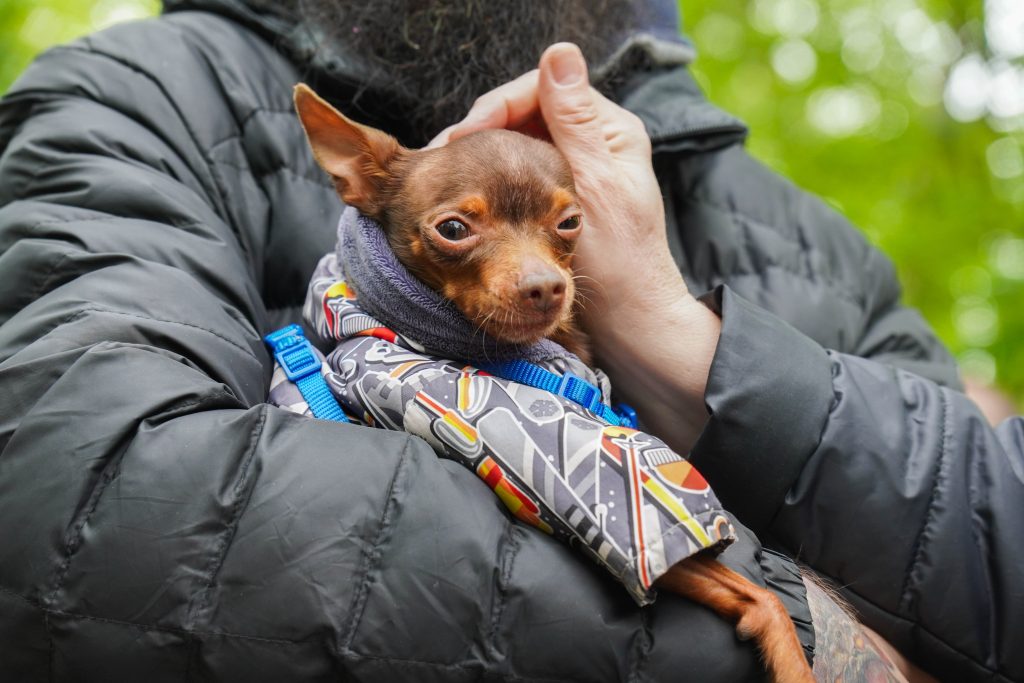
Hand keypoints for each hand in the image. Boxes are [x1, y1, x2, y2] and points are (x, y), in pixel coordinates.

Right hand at [430, 43, 720, 451]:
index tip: (460, 138)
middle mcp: (595, 141)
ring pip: (519, 142)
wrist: (630, 318)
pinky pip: (521, 171)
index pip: (541, 91)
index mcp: (610, 129)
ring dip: (483, 154)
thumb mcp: (595, 185)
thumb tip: (560, 53)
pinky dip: (494, 178)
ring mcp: (578, 169)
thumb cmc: (620, 261)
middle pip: (527, 113)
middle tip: (441, 158)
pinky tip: (471, 194)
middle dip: (482, 130)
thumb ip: (575, 122)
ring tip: (447, 174)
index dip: (495, 107)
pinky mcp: (562, 197)